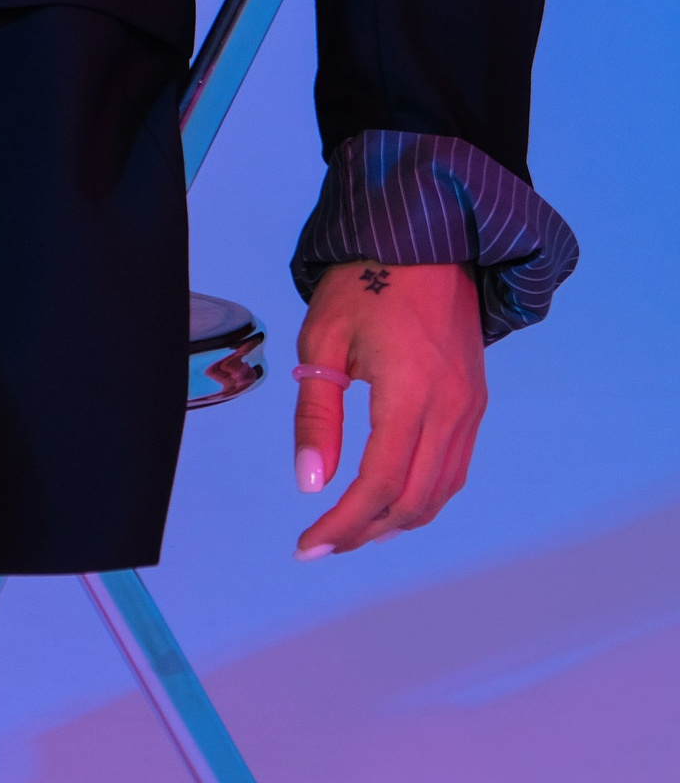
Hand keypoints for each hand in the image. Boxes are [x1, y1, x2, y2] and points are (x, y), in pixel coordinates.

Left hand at [292, 259, 485, 557]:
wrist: (425, 237)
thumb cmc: (364, 281)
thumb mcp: (323, 340)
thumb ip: (317, 415)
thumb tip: (310, 484)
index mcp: (410, 391)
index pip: (378, 483)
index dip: (342, 524)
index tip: (306, 545)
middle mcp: (452, 408)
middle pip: (412, 500)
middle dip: (364, 532)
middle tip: (320, 543)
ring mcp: (471, 408)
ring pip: (439, 493)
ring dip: (394, 521)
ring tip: (348, 529)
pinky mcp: (475, 403)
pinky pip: (454, 469)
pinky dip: (421, 496)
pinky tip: (387, 499)